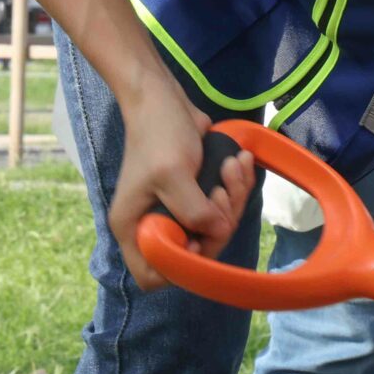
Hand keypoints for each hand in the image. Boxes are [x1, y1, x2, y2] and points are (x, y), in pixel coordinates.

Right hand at [106, 73, 254, 291]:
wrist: (165, 99)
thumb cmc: (159, 134)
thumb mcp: (174, 174)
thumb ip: (195, 211)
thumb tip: (217, 233)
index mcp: (133, 227)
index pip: (153, 274)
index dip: (182, 265)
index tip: (199, 237)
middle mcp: (153, 223)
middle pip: (196, 250)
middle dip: (219, 222)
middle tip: (222, 190)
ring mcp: (176, 209)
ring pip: (216, 227)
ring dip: (234, 198)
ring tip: (233, 166)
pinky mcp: (196, 194)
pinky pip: (225, 205)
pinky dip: (237, 186)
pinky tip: (240, 162)